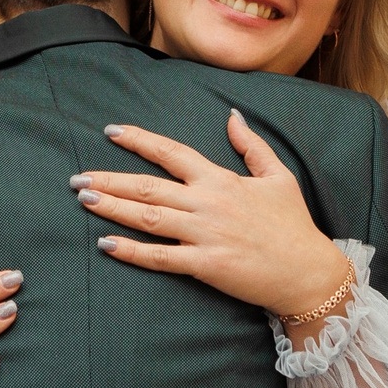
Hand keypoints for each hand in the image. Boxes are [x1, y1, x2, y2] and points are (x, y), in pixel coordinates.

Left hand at [75, 114, 350, 332]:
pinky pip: (161, 257)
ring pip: (148, 217)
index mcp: (221, 180)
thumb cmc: (294, 226)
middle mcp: (208, 203)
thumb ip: (252, 145)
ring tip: (84, 200)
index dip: (140, 140)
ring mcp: (205, 234)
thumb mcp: (278, 176)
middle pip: (148, 186)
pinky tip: (106, 244)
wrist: (309, 273)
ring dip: (113, 208)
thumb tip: (232, 115)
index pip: (172, 152)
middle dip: (109, 180)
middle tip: (77, 178)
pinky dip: (132, 251)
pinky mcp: (206, 265)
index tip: (112, 131)